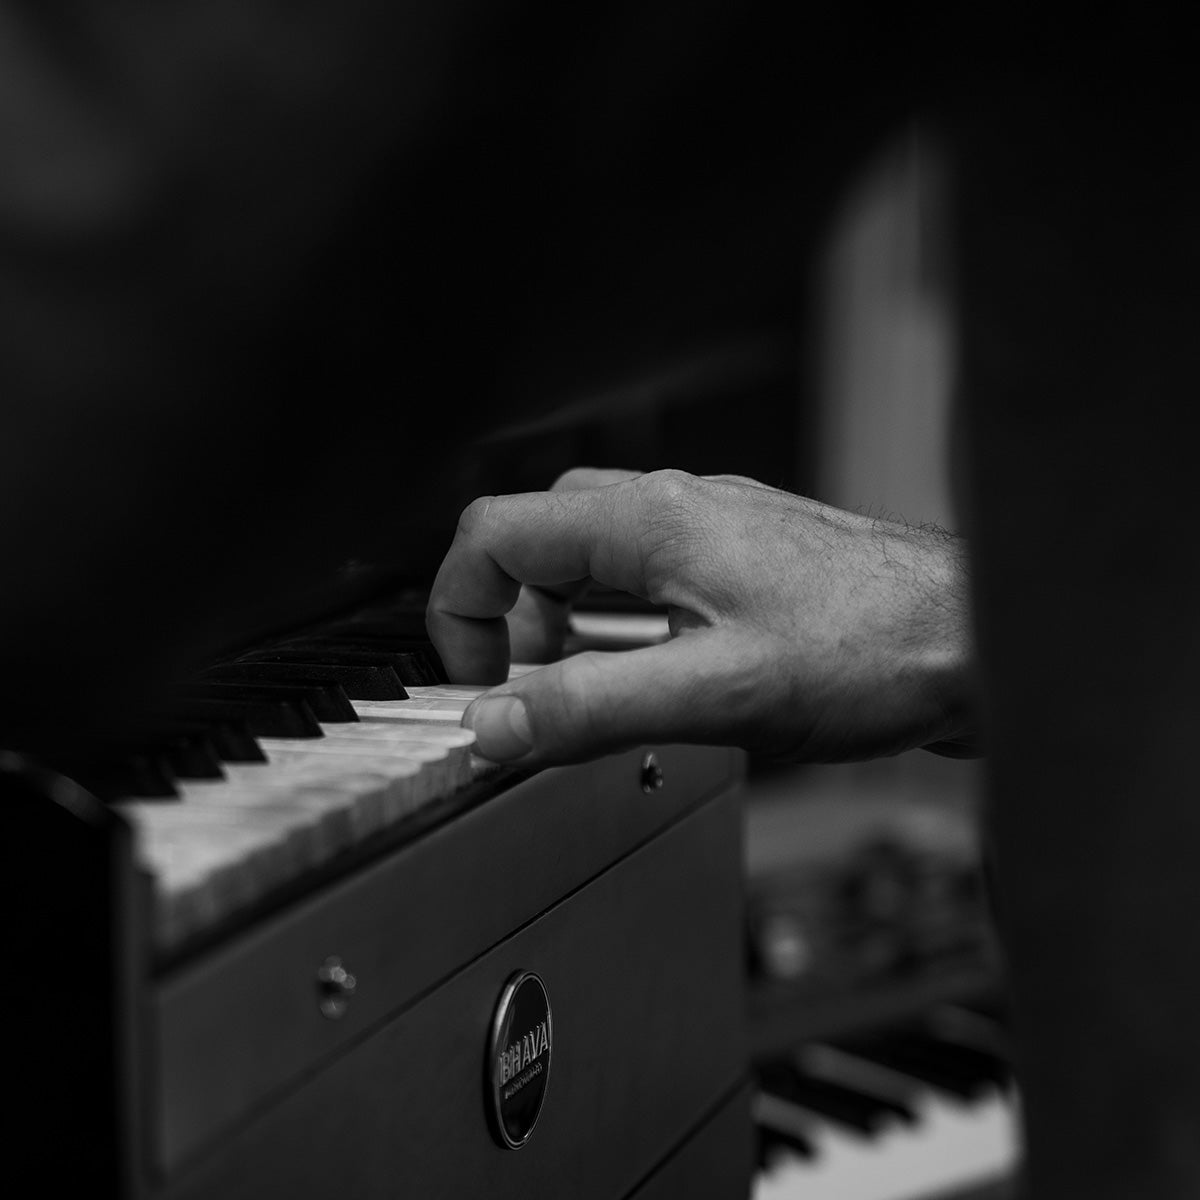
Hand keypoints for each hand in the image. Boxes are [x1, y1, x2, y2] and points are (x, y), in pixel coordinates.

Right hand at [426, 468, 977, 764]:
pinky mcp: (739, 555)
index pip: (493, 533)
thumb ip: (592, 709)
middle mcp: (673, 505)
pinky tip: (651, 670)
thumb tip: (496, 723)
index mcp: (648, 520)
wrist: (969, 637)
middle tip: (530, 688)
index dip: (460, 610)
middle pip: (534, 537)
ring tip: (587, 686)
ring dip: (562, 618)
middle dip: (508, 615)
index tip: (477, 682)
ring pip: (590, 552)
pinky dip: (615, 618)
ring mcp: (709, 525)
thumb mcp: (715, 694)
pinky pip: (643, 569)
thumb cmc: (869, 648)